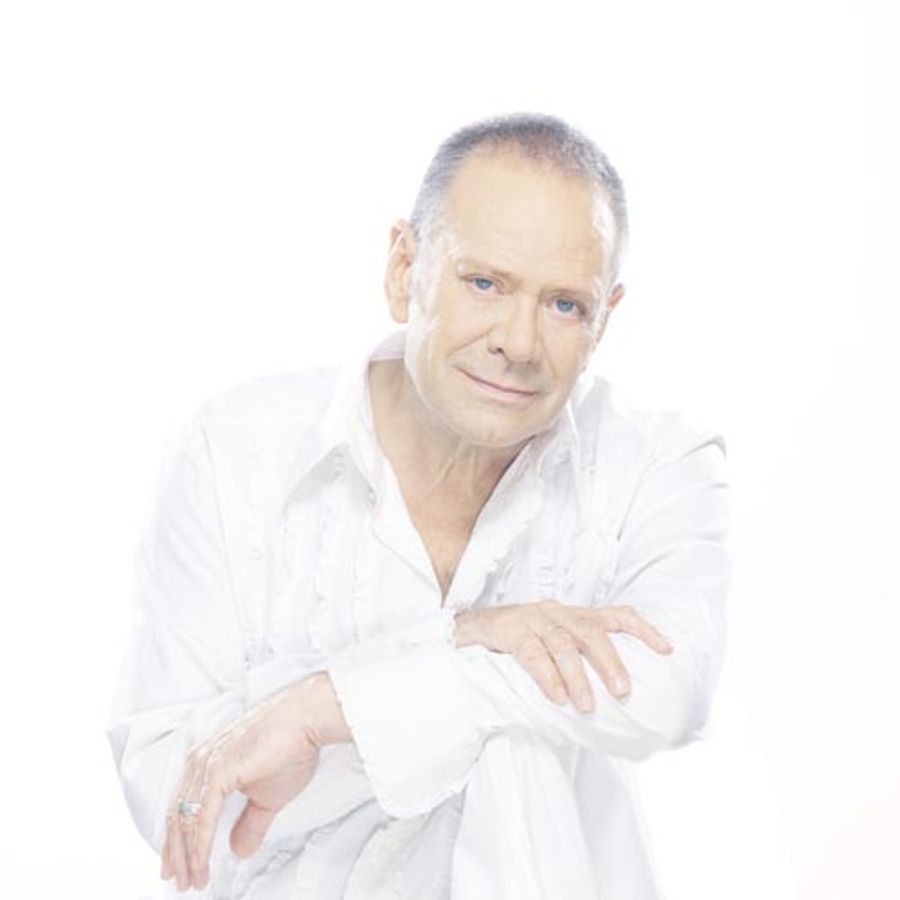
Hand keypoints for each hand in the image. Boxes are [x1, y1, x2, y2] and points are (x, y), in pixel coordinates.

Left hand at [160, 671, 350, 892]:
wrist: (306, 719)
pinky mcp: (218, 771)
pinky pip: (201, 817)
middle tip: (181, 882)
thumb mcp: (269, 797)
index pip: (183, 807)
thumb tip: (238, 851)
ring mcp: (206, 765)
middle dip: (177, 854)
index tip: (179, 866)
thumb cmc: (292, 747)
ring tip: (193, 881)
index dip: (179, 841)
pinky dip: (199, 845)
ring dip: (186, 855)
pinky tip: (201, 864)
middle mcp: (200, 762)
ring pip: (185, 820)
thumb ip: (250, 823)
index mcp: (208, 763)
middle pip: (177, 816)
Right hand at [453, 600, 672, 713]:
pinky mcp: (509, 630)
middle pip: (592, 631)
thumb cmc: (517, 643)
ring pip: (563, 644)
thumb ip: (579, 659)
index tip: (667, 649)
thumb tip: (614, 697)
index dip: (643, 630)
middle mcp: (557, 612)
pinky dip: (547, 675)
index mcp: (573, 615)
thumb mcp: (552, 644)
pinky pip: (532, 652)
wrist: (466, 631)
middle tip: (623, 691)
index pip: (616, 615)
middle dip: (610, 661)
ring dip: (578, 677)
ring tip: (586, 706)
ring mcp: (533, 618)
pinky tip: (557, 696)